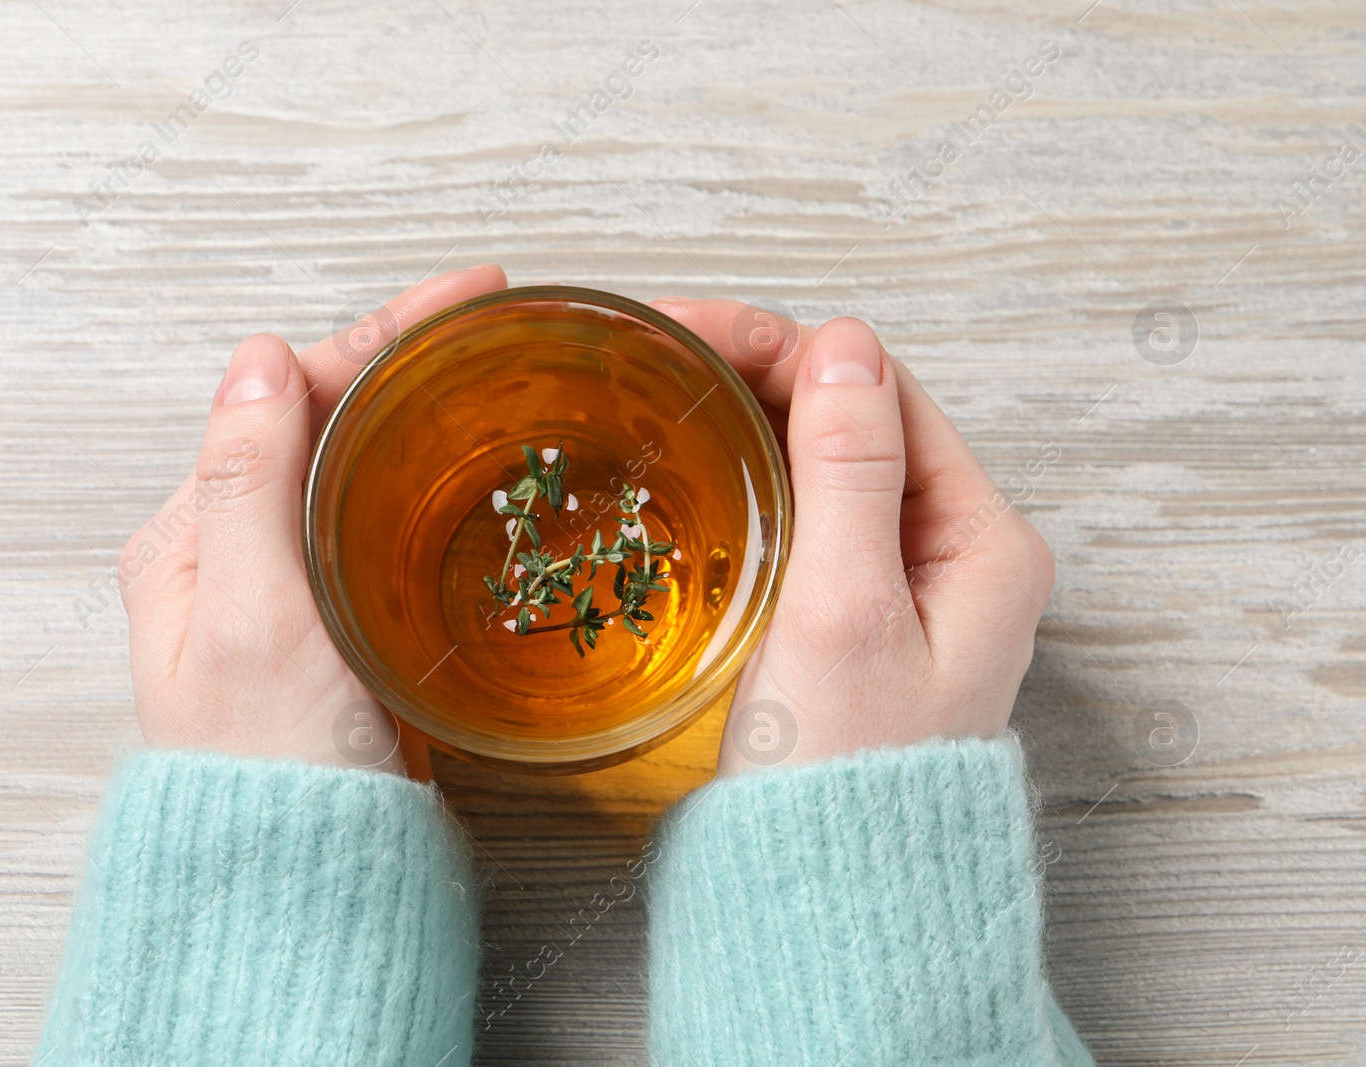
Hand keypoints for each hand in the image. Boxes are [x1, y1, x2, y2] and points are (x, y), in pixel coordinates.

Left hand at [120, 265, 508, 769]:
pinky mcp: (338, 625)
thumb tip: (255, 358)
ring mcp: (289, 588)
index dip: (378, 335)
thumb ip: (247, 486)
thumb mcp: (256, 617)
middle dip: (404, 357)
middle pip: (323, 419)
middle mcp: (232, 554)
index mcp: (193, 538)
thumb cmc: (275, 771)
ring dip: (417, 409)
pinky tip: (471, 464)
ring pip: (356, 467)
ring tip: (488, 367)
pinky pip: (380, 523)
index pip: (285, 397)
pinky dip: (425, 478)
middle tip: (491, 314)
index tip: (465, 295)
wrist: (307, 884)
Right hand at [648, 299, 1054, 773]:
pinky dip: (753, 480)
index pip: (885, 393)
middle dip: (762, 373)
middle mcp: (957, 556)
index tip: (690, 331)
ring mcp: (906, 589)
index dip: (788, 348)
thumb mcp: (845, 611)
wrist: (826, 905)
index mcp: (984, 543)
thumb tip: (843, 344)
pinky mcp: (855, 621)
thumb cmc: (843, 777)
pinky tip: (698, 468)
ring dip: (753, 420)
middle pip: (858, 421)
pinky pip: (808, 519)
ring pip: (827, 466)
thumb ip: (849, 473)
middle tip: (660, 351)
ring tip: (666, 390)